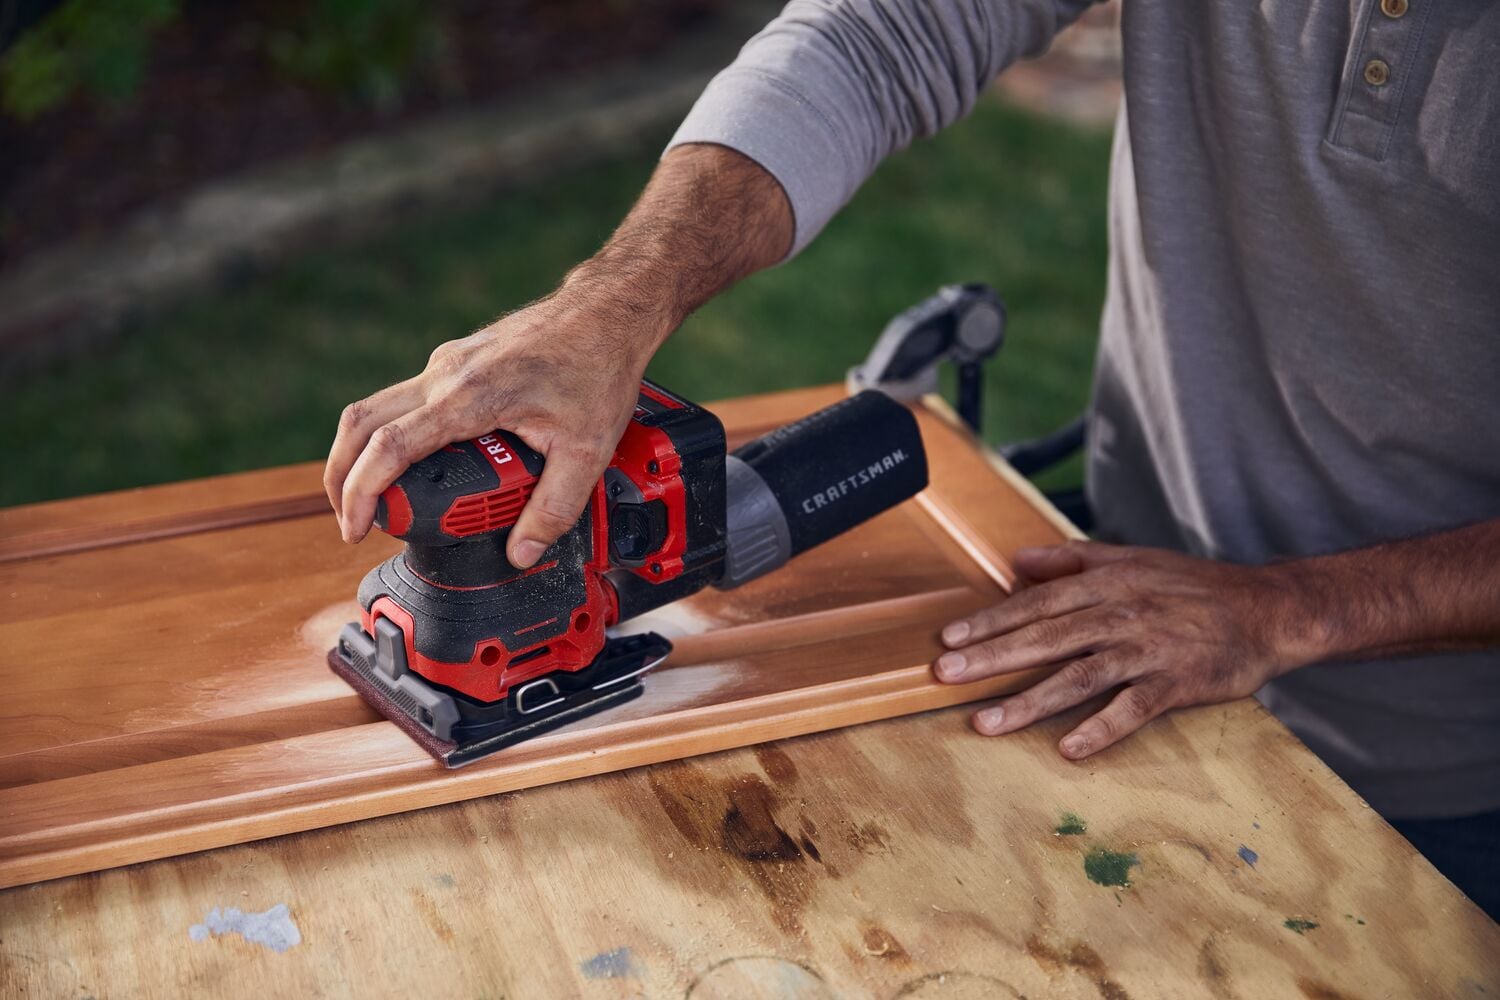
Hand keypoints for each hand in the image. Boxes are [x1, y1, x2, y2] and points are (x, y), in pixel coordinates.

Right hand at [323, 291, 655, 566]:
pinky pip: (407, 398)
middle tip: (351, 521)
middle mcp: (445, 376)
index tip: (356, 528)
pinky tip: (416, 462)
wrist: (606, 312)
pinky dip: (393, 432)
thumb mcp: (586, 450)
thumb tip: (522, 554)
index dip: (361, 492)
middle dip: (341, 476)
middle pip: (361, 423)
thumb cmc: (597, 367)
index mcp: (468, 397)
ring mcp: (446, 364)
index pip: (389, 447)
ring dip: (360, 452)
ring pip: (377, 406)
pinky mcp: (456, 360)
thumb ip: (554, 507)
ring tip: (371, 497)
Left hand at [933, 541, 1314, 758]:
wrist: (1267, 608)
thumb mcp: (1131, 558)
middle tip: (946, 675)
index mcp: (1106, 584)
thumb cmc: (1191, 585)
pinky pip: (1133, 709)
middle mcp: (1121, 614)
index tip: (948, 639)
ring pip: (1080, 676)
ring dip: (1030, 701)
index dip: (990, 621)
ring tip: (987, 723)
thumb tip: (1016, 560)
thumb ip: (1071, 559)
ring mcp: (1148, 649)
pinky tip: (1069, 749)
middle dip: (992, 657)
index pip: (1036, 604)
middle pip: (1046, 638)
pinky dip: (1102, 729)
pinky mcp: (1177, 682)